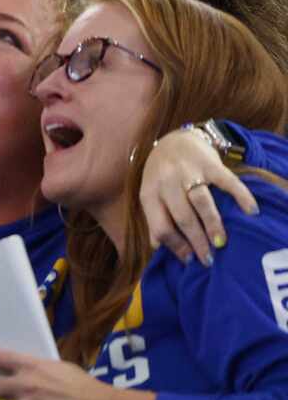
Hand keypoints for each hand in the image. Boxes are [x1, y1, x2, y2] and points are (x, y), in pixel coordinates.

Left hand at [141, 126, 255, 263]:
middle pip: (183, 217)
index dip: (175, 246)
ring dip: (213, 225)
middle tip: (209, 258)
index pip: (160, 226)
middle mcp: (167, 182)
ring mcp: (188, 171)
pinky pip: (227, 182)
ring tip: (221, 242)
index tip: (190, 259)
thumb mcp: (151, 193)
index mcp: (149, 193)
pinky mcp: (210, 163)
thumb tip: (157, 246)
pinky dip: (240, 196)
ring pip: (202, 203)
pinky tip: (250, 211)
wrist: (175, 140)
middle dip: (196, 241)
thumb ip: (154, 218)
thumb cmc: (162, 174)